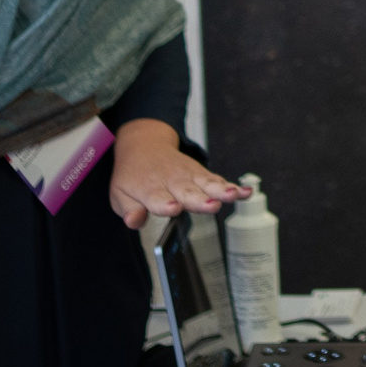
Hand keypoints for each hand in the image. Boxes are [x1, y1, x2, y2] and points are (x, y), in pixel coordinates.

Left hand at [108, 121, 247, 229]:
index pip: (157, 199)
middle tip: (212, 206)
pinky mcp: (201, 174)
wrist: (145, 146)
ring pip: (207, 184)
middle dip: (200, 200)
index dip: (165, 204)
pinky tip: (246, 192)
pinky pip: (218, 180)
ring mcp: (189, 176)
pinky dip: (232, 186)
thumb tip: (134, 221)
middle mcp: (172, 182)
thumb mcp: (119, 194)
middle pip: (188, 193)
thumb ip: (128, 210)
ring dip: (221, 191)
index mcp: (149, 189)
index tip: (174, 207)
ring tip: (233, 195)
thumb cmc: (133, 176)